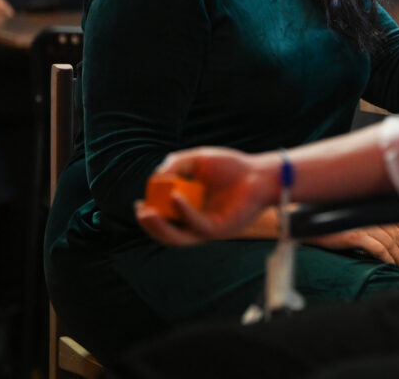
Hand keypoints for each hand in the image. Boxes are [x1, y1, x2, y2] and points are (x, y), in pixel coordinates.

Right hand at [135, 147, 275, 245]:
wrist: (259, 174)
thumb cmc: (231, 167)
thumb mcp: (197, 160)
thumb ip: (176, 165)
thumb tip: (156, 179)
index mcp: (189, 207)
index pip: (164, 218)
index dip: (150, 213)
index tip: (140, 203)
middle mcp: (195, 221)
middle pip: (167, 232)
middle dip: (150, 225)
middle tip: (140, 211)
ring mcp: (206, 228)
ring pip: (177, 237)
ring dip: (160, 228)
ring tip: (147, 213)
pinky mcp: (218, 230)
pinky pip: (196, 225)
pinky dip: (184, 212)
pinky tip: (176, 197)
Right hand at [304, 222, 398, 267]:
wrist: (309, 227)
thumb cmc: (331, 226)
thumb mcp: (355, 222)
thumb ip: (372, 226)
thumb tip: (392, 241)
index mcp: (372, 210)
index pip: (398, 222)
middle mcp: (369, 214)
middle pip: (397, 232)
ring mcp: (362, 224)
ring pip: (390, 241)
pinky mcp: (354, 235)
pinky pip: (378, 248)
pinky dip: (388, 257)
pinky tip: (391, 264)